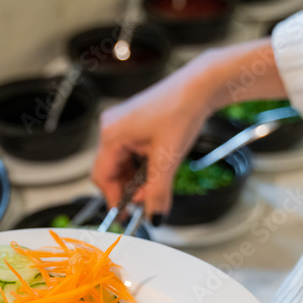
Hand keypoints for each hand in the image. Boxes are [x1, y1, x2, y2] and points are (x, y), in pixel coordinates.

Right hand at [91, 38, 286, 217]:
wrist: (200, 86)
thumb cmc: (181, 109)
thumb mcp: (168, 159)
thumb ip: (158, 192)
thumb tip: (153, 216)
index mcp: (111, 134)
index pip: (102, 177)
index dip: (113, 199)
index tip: (126, 216)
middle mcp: (111, 127)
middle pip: (109, 171)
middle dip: (127, 189)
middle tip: (147, 201)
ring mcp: (121, 124)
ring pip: (121, 164)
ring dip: (136, 179)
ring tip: (156, 184)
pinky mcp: (133, 124)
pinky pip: (129, 153)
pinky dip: (141, 166)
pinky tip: (156, 169)